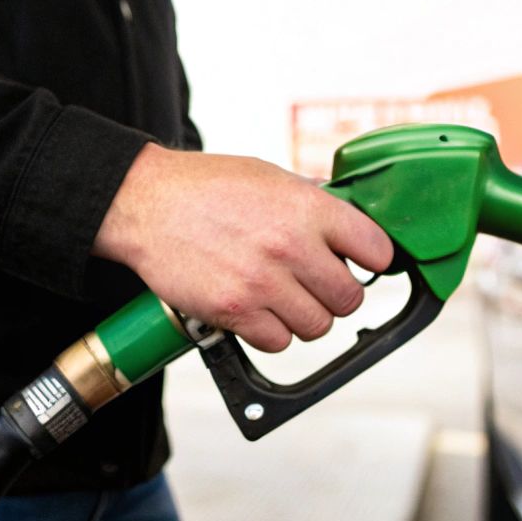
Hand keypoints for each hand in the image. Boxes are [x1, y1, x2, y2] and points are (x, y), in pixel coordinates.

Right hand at [93, 145, 394, 351]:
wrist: (145, 203)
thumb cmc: (205, 187)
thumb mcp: (270, 177)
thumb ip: (312, 203)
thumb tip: (351, 228)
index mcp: (308, 206)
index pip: (376, 250)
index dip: (372, 260)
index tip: (361, 264)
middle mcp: (291, 246)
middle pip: (349, 298)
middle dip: (334, 295)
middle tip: (313, 284)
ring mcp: (263, 282)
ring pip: (317, 326)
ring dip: (303, 317)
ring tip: (280, 297)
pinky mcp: (235, 311)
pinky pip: (278, 342)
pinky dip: (270, 332)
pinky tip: (255, 309)